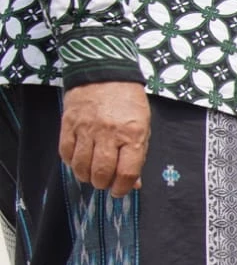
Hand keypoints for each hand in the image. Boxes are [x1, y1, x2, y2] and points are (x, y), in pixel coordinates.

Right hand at [59, 82, 149, 197]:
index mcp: (132, 134)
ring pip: (81, 166)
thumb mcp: (143, 126)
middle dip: (103, 184)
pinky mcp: (68, 124)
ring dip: (86, 177)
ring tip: (91, 175)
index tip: (120, 191)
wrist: (104, 73)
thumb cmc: (128, 102)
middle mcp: (109, 133)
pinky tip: (79, 162)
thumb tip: (133, 182)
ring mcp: (86, 129)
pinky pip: (66, 152)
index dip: (122, 188)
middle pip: (101, 172)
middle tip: (105, 183)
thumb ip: (138, 154)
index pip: (126, 172)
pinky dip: (72, 163)